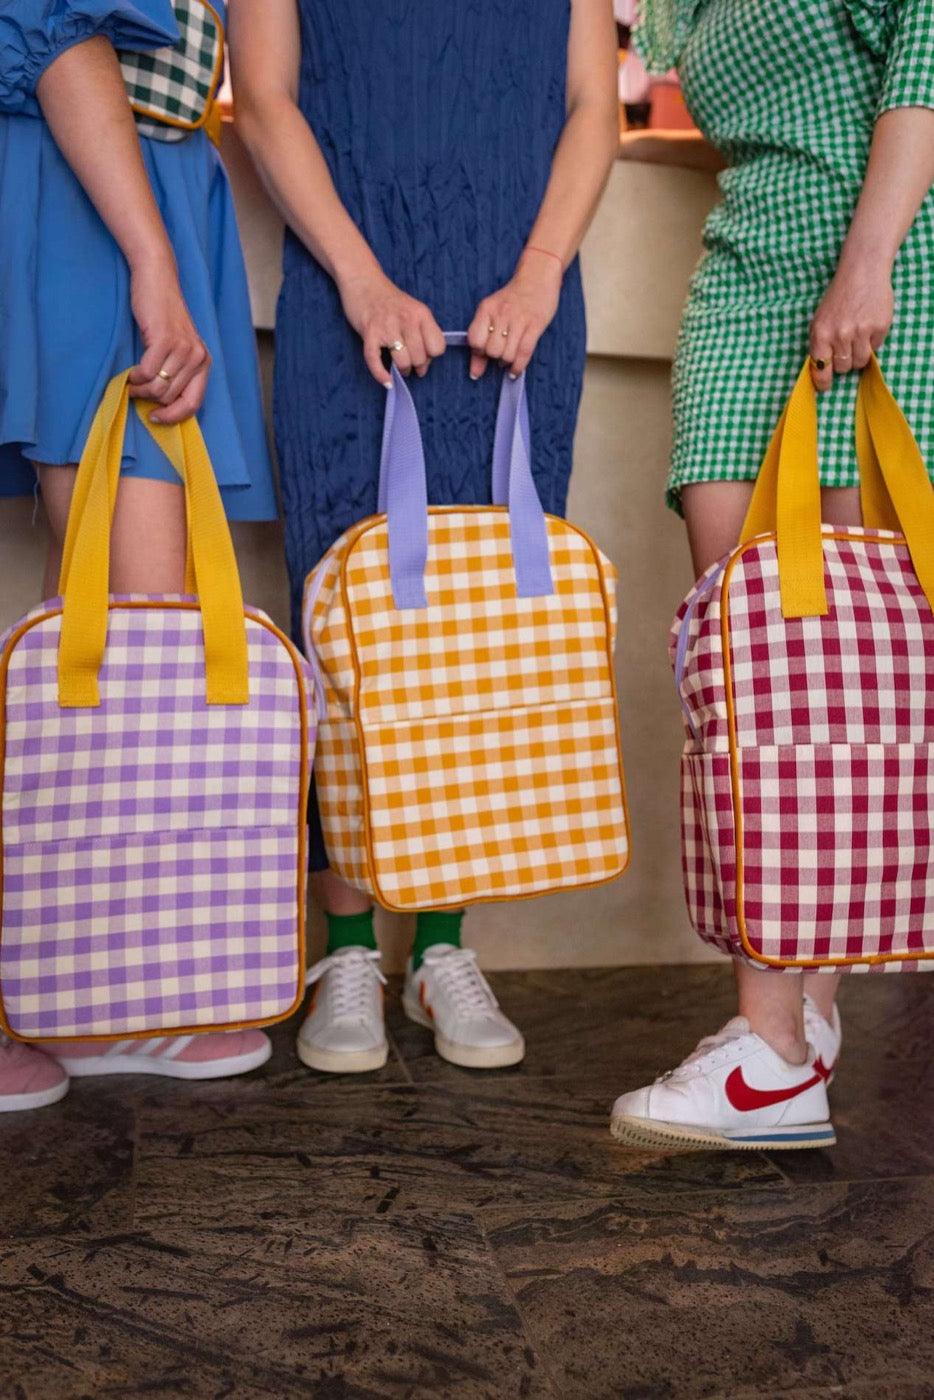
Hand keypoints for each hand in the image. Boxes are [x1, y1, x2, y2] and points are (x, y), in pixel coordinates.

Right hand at [127, 257, 210, 423]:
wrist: (156, 280)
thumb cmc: (162, 315)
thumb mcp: (178, 347)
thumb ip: (177, 371)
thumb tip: (162, 403)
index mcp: (204, 363)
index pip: (194, 403)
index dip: (174, 416)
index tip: (156, 418)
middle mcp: (198, 358)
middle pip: (170, 397)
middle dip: (149, 400)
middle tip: (135, 393)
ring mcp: (183, 349)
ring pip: (158, 388)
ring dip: (140, 390)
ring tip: (132, 383)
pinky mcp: (165, 339)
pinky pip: (147, 373)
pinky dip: (135, 377)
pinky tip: (131, 372)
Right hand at [338, 268, 445, 385]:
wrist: (363, 281)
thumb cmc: (389, 300)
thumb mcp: (413, 311)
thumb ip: (422, 333)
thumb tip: (426, 364)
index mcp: (422, 314)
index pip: (437, 347)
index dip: (432, 356)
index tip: (424, 355)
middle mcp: (407, 319)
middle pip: (420, 358)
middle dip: (416, 366)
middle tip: (410, 364)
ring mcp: (387, 326)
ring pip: (403, 361)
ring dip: (402, 370)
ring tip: (399, 368)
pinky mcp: (369, 332)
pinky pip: (376, 361)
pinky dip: (381, 375)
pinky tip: (387, 381)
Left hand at [467, 249, 562, 378]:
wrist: (537, 277)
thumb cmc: (513, 298)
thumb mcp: (492, 312)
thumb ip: (481, 339)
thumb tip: (474, 373)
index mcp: (486, 309)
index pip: (475, 340)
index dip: (478, 351)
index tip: (484, 352)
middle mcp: (501, 313)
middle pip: (492, 350)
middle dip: (495, 357)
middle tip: (500, 354)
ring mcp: (519, 319)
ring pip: (507, 354)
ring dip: (507, 362)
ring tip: (509, 359)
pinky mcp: (535, 325)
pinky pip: (524, 353)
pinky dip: (518, 367)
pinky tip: (515, 371)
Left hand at [809, 253, 893, 391]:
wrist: (862, 272)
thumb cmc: (838, 298)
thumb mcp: (819, 319)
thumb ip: (819, 344)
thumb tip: (820, 370)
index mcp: (821, 333)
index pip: (821, 369)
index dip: (823, 382)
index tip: (825, 387)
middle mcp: (840, 335)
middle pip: (842, 368)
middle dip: (843, 362)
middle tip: (845, 347)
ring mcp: (861, 331)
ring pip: (859, 362)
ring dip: (858, 354)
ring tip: (857, 338)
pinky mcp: (878, 327)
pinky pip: (875, 348)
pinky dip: (872, 342)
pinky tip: (868, 326)